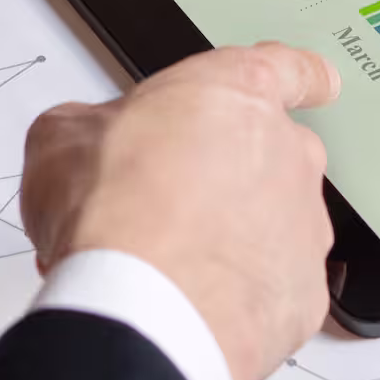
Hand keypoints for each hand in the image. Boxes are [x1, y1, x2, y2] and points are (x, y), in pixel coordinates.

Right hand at [23, 43, 342, 379]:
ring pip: (278, 225)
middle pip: (276, 155)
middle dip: (235, 175)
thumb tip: (90, 143)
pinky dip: (245, 295)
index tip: (316, 81)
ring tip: (172, 264)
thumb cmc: (111, 216)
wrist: (141, 309)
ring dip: (238, 238)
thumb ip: (95, 126)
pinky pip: (278, 287)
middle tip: (174, 203)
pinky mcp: (306, 295)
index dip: (302, 75)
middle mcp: (287, 155)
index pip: (288, 70)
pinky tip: (196, 304)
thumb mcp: (63, 139)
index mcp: (237, 96)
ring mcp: (305, 228)